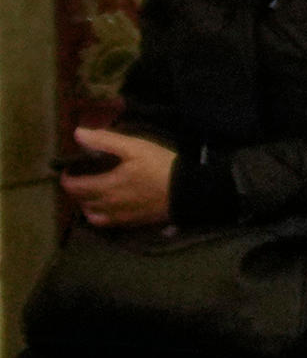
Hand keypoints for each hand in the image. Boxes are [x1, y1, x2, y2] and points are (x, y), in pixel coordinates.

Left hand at [60, 130, 174, 231]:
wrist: (188, 191)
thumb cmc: (160, 166)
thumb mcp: (135, 147)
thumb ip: (105, 140)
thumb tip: (78, 133)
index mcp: (105, 186)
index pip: (74, 186)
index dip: (67, 178)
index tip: (69, 169)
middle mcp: (107, 205)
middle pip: (81, 201)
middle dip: (75, 190)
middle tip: (81, 178)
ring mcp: (119, 216)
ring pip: (91, 214)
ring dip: (86, 204)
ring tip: (92, 193)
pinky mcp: (131, 222)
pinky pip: (106, 223)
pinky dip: (99, 215)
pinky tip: (107, 207)